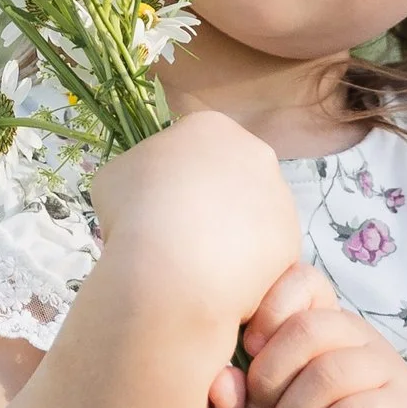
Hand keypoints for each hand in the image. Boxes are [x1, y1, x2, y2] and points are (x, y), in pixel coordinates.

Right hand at [90, 110, 302, 342]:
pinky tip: (217, 281)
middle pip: (231, 177)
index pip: (194, 146)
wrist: (171, 269)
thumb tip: (147, 193)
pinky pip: (264, 252)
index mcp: (211, 127)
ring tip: (197, 263)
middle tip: (178, 233)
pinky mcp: (291, 240)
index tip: (156, 204)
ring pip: (252, 215)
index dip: (172, 177)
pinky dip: (244, 266)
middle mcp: (256, 154)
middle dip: (210, 202)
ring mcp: (279, 197)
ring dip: (230, 233)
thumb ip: (138, 174)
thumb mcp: (114, 178)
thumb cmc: (134, 213)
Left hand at [211, 258, 406, 407]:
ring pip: (330, 373)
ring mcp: (387, 367)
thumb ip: (238, 402)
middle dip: (269, 378)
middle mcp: (360, 336)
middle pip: (309, 328)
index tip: (247, 354)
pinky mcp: (405, 407)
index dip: (267, 309)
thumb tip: (219, 382)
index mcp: (325, 324)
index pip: (302, 280)